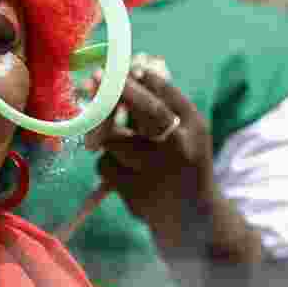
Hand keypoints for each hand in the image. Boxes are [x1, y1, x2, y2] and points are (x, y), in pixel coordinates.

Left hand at [84, 66, 218, 252]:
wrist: (193, 220)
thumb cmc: (181, 165)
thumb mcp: (184, 134)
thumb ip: (159, 106)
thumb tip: (127, 69)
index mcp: (194, 126)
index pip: (165, 91)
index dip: (135, 76)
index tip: (114, 67)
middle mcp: (180, 145)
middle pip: (146, 109)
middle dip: (117, 91)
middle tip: (93, 77)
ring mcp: (158, 170)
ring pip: (114, 140)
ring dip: (106, 140)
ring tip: (121, 150)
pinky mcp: (136, 191)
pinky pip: (105, 165)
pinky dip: (107, 166)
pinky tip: (126, 175)